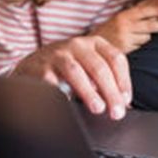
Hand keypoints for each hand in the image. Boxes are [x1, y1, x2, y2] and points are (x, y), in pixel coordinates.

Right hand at [12, 35, 131, 119]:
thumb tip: (123, 105)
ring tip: (98, 108)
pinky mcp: (40, 68)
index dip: (124, 81)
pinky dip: (61, 95)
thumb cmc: (67, 69)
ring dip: (89, 92)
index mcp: (94, 44)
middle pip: (99, 67)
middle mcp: (77, 45)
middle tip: (116, 113)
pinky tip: (69, 106)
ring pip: (76, 72)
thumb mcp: (89, 67)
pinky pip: (52, 82)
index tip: (126, 101)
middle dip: (111, 91)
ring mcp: (57, 55)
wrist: (31, 66)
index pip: (116, 59)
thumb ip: (105, 82)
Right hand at [91, 4, 157, 53]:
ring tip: (136, 36)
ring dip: (145, 37)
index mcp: (123, 16)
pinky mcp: (126, 50)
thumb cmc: (108, 31)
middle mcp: (125, 26)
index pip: (144, 11)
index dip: (156, 11)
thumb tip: (156, 15)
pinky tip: (130, 44)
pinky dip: (138, 46)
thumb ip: (134, 17)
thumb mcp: (118, 19)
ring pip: (146, 38)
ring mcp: (126, 38)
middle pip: (150, 25)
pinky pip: (140, 47)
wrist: (90, 46)